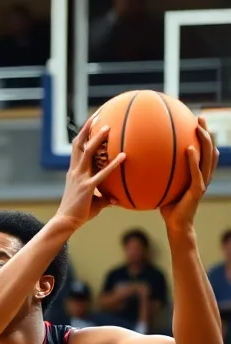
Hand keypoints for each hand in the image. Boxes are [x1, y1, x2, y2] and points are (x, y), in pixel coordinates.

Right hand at [55, 117, 124, 230]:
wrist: (66, 222)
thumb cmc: (79, 213)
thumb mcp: (94, 201)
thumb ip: (105, 196)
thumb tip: (118, 199)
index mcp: (74, 171)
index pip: (77, 148)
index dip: (83, 133)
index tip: (91, 121)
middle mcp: (76, 171)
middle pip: (79, 144)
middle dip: (87, 129)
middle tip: (97, 115)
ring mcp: (80, 178)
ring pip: (87, 153)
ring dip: (97, 139)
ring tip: (108, 128)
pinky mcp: (88, 187)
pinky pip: (102, 173)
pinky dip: (113, 164)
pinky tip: (123, 156)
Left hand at [160, 117, 218, 232]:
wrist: (176, 226)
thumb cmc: (166, 206)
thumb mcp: (161, 187)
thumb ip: (155, 175)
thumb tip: (136, 162)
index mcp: (196, 173)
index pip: (202, 150)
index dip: (201, 136)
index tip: (193, 120)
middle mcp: (202, 175)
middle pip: (209, 149)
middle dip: (206, 132)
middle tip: (199, 117)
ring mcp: (202, 182)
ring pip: (208, 157)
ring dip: (205, 141)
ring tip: (199, 128)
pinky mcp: (198, 191)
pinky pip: (197, 172)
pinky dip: (194, 160)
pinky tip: (189, 149)